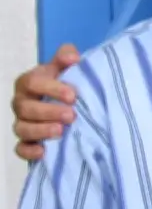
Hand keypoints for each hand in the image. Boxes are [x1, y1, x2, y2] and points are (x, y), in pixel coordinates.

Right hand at [11, 44, 80, 159]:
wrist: (68, 101)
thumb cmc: (65, 82)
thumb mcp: (66, 67)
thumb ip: (67, 57)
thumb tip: (72, 57)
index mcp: (28, 82)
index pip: (33, 83)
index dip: (51, 89)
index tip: (73, 96)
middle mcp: (21, 103)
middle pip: (25, 108)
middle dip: (48, 112)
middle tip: (71, 115)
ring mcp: (22, 123)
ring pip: (22, 129)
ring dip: (40, 131)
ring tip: (61, 132)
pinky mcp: (26, 142)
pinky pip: (20, 149)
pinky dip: (29, 151)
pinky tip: (43, 152)